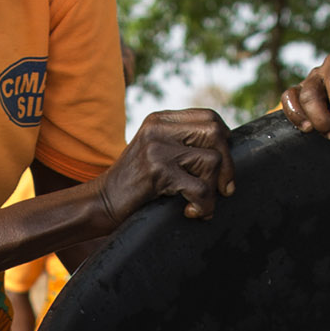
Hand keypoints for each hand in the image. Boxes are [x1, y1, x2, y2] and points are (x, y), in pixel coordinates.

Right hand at [91, 107, 235, 228]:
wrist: (101, 202)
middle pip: (215, 133)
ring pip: (212, 161)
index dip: (225, 142)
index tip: (222, 166)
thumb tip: (226, 149)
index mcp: (160, 120)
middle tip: (224, 189)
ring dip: (214, 190)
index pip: (210, 118)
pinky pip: (200, 188)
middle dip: (228, 165)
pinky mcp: (157, 171)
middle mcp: (158, 128)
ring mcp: (157, 148)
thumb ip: (181, 144)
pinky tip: (192, 212)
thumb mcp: (156, 153)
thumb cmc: (134, 184)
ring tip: (201, 204)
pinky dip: (204, 206)